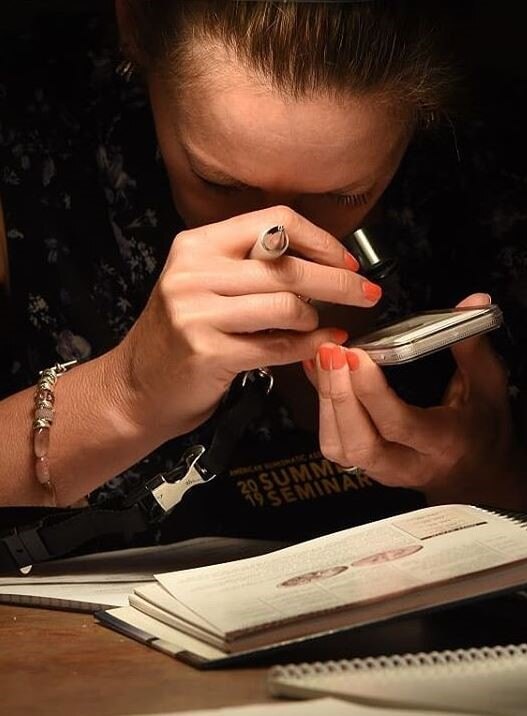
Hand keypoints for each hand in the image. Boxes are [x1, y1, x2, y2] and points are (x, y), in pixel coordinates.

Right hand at [115, 206, 381, 438]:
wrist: (137, 388)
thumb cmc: (180, 336)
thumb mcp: (204, 285)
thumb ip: (252, 267)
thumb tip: (322, 262)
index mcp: (196, 244)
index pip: (275, 221)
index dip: (320, 240)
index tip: (346, 260)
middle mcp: (194, 272)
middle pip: (288, 264)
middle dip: (339, 281)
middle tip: (368, 292)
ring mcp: (197, 313)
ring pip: (288, 304)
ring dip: (315, 318)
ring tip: (321, 326)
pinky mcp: (208, 352)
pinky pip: (278, 345)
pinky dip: (309, 346)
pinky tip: (322, 344)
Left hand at [303, 293, 525, 508]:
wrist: (474, 470)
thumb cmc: (480, 429)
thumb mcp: (487, 386)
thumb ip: (472, 344)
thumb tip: (472, 302)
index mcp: (442, 444)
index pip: (398, 424)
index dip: (372, 392)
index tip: (356, 355)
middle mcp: (407, 464)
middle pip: (360, 442)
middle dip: (339, 395)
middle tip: (330, 353)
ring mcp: (381, 469)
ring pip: (339, 446)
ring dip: (325, 400)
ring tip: (321, 359)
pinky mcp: (363, 464)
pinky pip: (334, 442)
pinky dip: (321, 407)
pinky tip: (317, 374)